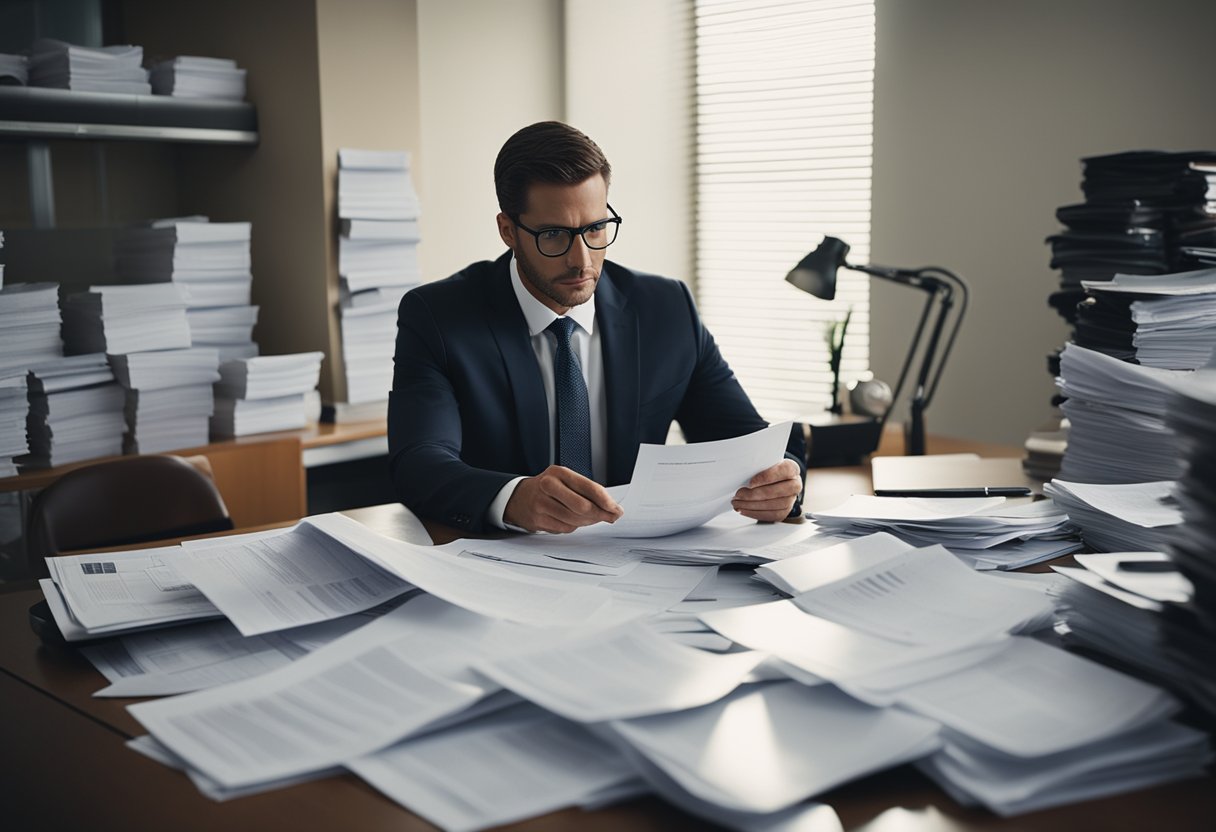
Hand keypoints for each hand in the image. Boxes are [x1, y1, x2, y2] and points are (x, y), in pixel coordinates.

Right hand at [504, 465, 623, 533]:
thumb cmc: (549, 488)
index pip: (588, 487)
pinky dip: (574, 527)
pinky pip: (565, 529)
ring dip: (588, 522)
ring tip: (592, 518)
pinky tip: (574, 521)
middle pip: (582, 506)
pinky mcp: (538, 520)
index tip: (616, 509)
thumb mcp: (565, 480)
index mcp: (559, 473)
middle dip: (600, 514)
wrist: (519, 497)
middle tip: (610, 517)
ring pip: (574, 520)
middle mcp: (548, 486)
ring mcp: (541, 504)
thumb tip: (611, 509)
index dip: (605, 500)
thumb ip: (587, 491)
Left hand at [733, 459, 801, 522]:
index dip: (767, 477)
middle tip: (739, 494)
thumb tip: (742, 472)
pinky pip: (772, 515)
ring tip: (738, 503)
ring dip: (753, 506)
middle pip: (778, 491)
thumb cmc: (765, 470)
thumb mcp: (763, 463)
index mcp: (792, 468)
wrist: (772, 480)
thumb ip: (757, 466)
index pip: (784, 471)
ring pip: (775, 505)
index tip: (750, 483)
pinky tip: (744, 510)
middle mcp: (795, 484)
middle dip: (755, 494)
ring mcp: (792, 499)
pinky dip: (755, 513)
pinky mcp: (785, 511)